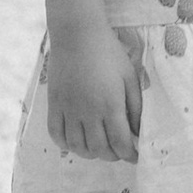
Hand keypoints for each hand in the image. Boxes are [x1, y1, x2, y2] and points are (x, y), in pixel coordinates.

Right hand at [45, 17, 142, 162]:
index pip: (120, 142)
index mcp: (110, 105)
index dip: (129, 155)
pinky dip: (67, 144)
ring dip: (91, 153)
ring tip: (100, 148)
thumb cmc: (108, 53)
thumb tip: (138, 131)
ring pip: (77, 147)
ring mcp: (68, 110)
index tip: (135, 157)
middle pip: (99, 149)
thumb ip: (135, 106)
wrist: (78, 35)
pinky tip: (77, 141)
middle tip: (119, 151)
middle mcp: (88, 112)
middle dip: (112, 156)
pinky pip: (56, 135)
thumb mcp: (129, 77)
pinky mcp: (54, 105)